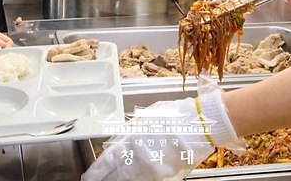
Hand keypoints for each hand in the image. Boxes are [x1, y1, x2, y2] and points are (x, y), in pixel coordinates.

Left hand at [80, 75, 241, 180]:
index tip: (90, 177)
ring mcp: (153, 168)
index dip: (97, 171)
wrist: (201, 123)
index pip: (108, 160)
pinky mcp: (166, 175)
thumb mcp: (147, 118)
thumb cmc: (176, 116)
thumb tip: (117, 143)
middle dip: (105, 180)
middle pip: (116, 174)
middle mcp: (141, 156)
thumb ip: (131, 132)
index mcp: (134, 139)